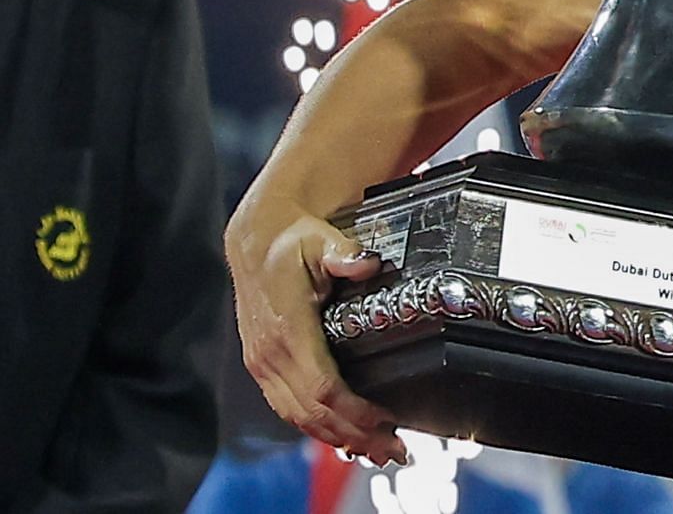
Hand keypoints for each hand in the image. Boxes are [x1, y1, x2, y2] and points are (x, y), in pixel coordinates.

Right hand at [226, 197, 409, 465]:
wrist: (256, 242)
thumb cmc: (293, 243)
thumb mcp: (320, 241)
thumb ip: (343, 255)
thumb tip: (366, 262)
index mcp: (288, 329)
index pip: (322, 386)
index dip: (355, 410)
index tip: (387, 421)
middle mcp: (271, 355)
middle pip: (314, 412)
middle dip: (356, 434)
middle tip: (396, 450)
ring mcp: (263, 364)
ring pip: (299, 417)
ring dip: (338, 438)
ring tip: (378, 451)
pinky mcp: (263, 367)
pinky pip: (288, 409)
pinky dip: (317, 428)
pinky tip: (343, 438)